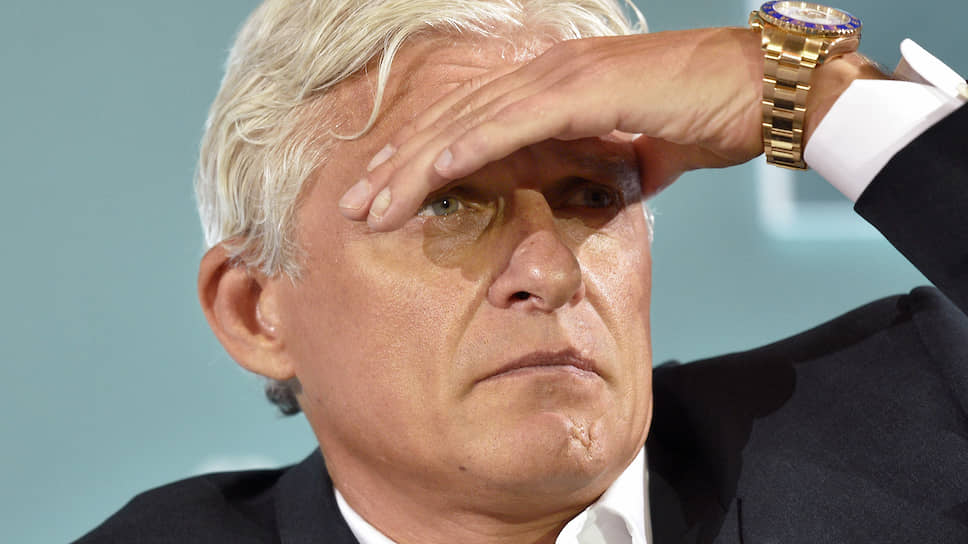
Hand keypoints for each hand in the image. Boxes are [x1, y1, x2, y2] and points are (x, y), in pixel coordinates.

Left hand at [342, 27, 765, 230]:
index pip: (465, 126)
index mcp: (547, 89)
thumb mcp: (638, 153)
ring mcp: (560, 77)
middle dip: (394, 165)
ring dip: (414, 164)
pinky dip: (468, 148)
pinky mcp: (584, 89)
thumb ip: (602, 167)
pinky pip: (512, 121)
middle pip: (449, 122)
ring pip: (467, 124)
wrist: (765, 91)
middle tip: (351, 204)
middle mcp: (542, 75)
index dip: (417, 160)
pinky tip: (432, 174)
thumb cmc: (705, 117)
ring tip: (371, 200)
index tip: (382, 196)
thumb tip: (591, 192)